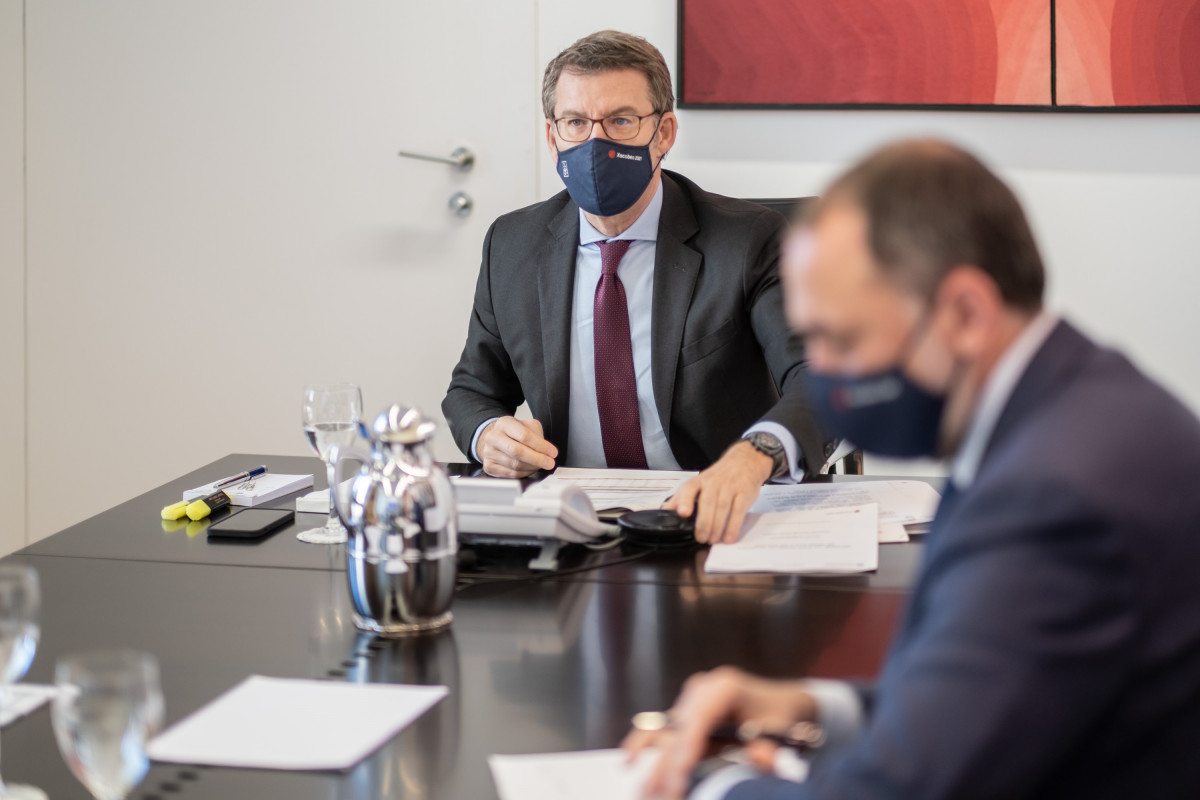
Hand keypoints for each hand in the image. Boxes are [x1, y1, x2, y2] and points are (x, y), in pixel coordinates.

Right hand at [477, 417, 556, 477]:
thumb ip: (537, 435)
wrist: (497, 438)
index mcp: (504, 423)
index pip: (524, 436)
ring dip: (532, 467)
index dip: (541, 446)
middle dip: (537, 459)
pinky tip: (530, 469)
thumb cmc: (514, 433)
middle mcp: (493, 437)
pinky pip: (510, 474)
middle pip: (517, 451)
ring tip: (540, 465)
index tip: (553, 452)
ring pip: (515, 465)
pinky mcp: (489, 466)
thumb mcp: (528, 426)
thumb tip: (547, 451)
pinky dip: (524, 473)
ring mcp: (489, 452)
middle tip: (550, 463)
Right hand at [622, 666, 815, 798]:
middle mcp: (701, 689)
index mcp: (724, 687)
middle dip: (667, 768)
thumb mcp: (782, 734)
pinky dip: (645, 747)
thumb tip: (759, 758)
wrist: (780, 703)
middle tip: (662, 797)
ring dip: (651, 763)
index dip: (686, 752)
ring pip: (663, 732)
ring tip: (641, 790)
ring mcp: (689, 699)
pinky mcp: (683, 712)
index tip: (678, 781)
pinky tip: (629, 763)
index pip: (698, 720)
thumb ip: (770, 749)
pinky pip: (661, 730)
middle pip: (677, 731)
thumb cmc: (780, 718)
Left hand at [664, 442, 772, 543]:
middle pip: (707, 503)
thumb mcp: (697, 484)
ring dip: (717, 527)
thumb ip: (681, 498)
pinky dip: (733, 526)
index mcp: (698, 482)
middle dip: (704, 523)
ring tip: (713, 540)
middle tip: (701, 538)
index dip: (685, 501)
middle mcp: (713, 483)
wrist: (744, 462)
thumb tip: (664, 511)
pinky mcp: (744, 493)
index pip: (689, 489)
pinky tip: (729, 537)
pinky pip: (738, 512)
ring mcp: (729, 488)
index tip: (683, 513)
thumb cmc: (717, 478)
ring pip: (722, 508)